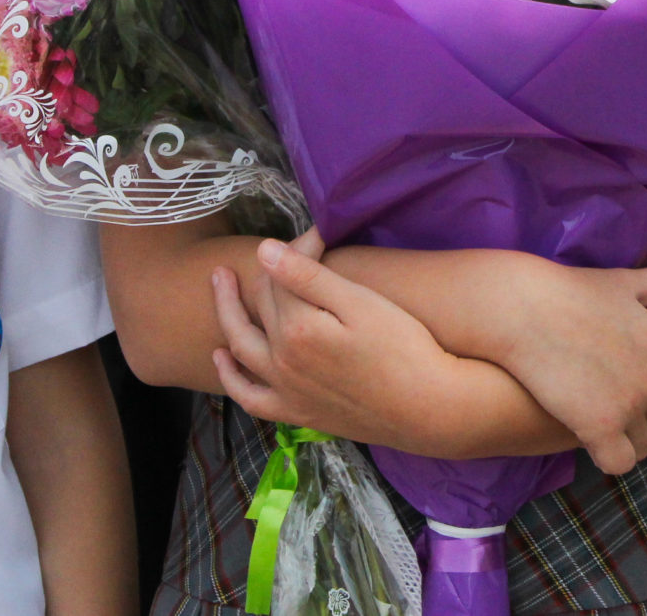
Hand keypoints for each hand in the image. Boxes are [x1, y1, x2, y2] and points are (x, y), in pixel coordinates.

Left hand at [210, 230, 477, 455]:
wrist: (426, 406)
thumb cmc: (403, 347)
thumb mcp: (361, 303)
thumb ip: (309, 277)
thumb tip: (264, 251)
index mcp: (296, 328)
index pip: (281, 277)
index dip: (296, 249)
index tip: (319, 234)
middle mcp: (280, 360)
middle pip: (261, 306)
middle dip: (263, 273)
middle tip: (263, 248)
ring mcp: (285, 389)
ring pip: (241, 345)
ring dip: (228, 312)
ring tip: (221, 283)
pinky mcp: (296, 412)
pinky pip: (249, 396)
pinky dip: (230, 376)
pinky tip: (223, 358)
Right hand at [491, 258, 646, 475]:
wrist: (523, 309)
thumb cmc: (569, 292)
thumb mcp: (623, 282)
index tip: (636, 412)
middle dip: (640, 429)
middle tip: (610, 421)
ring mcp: (631, 404)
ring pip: (641, 448)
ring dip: (622, 444)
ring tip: (596, 428)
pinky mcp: (600, 426)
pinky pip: (619, 463)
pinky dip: (606, 458)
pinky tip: (587, 440)